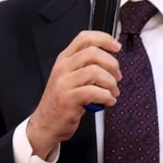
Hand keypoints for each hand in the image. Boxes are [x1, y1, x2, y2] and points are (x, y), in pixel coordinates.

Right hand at [27, 30, 121, 157]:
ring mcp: (64, 83)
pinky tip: (108, 101)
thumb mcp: (70, 77)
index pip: (85, 38)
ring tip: (113, 92)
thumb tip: (111, 60)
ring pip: (95, 71)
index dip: (104, 39)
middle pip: (93, 52)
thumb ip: (85, 66)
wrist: (45, 124)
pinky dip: (107, 96)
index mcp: (64, 59)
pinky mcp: (68, 99)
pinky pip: (94, 92)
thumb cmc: (62, 101)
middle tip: (117, 77)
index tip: (117, 47)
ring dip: (110, 83)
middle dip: (112, 64)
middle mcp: (62, 68)